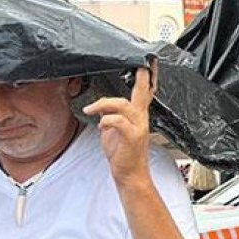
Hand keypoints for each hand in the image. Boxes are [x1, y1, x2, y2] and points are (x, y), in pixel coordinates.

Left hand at [83, 59, 156, 187]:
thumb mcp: (112, 131)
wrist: (129, 173)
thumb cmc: (123, 153)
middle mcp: (141, 119)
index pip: (145, 93)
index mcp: (138, 116)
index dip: (147, 79)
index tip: (147, 65)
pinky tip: (101, 124)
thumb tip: (101, 109)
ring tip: (90, 110)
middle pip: (142, 94)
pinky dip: (106, 119)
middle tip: (142, 66)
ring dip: (104, 104)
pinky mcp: (132, 136)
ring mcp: (138, 127)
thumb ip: (110, 116)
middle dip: (142, 79)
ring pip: (123, 104)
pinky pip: (118, 120)